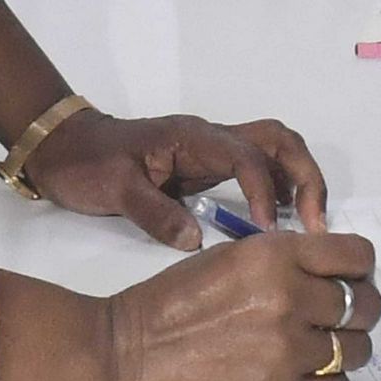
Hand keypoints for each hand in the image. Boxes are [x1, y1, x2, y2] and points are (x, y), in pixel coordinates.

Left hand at [24, 110, 329, 250]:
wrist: (64, 148)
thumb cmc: (87, 164)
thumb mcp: (114, 189)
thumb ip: (154, 213)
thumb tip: (197, 242)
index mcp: (192, 138)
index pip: (248, 157)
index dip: (265, 191)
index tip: (270, 232)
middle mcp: (211, 138)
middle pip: (279, 141)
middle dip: (306, 177)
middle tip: (315, 225)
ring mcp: (212, 150)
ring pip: (276, 151)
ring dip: (299, 182)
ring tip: (308, 229)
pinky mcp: (208, 167)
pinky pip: (260, 169)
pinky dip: (280, 191)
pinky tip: (279, 226)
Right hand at [100, 231, 380, 380]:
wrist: (124, 358)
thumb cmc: (169, 303)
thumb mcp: (229, 257)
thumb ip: (283, 261)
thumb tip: (332, 278)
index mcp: (275, 255)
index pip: (358, 256)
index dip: (361, 269)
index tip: (351, 280)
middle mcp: (289, 298)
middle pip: (365, 305)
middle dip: (359, 311)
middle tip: (339, 320)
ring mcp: (286, 350)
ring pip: (357, 350)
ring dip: (346, 350)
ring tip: (319, 351)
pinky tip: (307, 378)